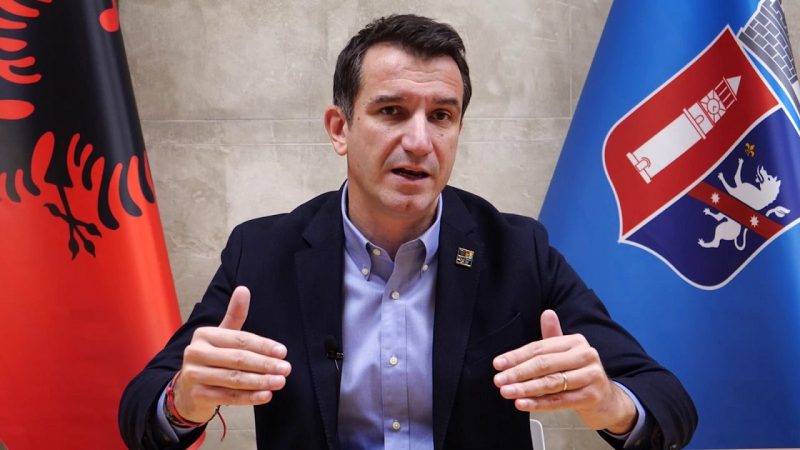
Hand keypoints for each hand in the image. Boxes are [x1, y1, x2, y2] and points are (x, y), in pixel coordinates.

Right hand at [173, 286, 291, 421]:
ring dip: (260, 381)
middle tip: (286, 368)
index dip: (263, 346)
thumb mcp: (221, 335)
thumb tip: (243, 289)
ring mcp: (194, 375)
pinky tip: (266, 396)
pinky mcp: (198, 395)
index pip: (240, 339)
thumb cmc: (211, 358)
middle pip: (238, 359)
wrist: (186, 390)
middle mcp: (196, 353)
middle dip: (265, 364)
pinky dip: (249, 397)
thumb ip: (234, 315)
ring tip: (280, 382)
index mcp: (204, 335)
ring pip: (234, 379)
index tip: (283, 352)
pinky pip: (228, 397)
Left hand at [492, 310, 635, 433]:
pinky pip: (560, 400)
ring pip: (551, 383)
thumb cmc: (580, 373)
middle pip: (545, 364)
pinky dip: (539, 403)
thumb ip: (553, 335)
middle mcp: (586, 355)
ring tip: (506, 392)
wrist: (607, 399)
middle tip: (498, 380)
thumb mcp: (567, 352)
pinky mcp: (592, 396)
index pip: (540, 348)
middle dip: (518, 373)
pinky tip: (522, 404)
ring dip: (525, 389)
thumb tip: (547, 312)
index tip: (498, 364)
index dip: (517, 356)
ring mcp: (591, 376)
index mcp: (575, 342)